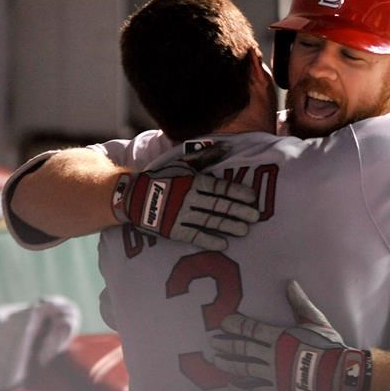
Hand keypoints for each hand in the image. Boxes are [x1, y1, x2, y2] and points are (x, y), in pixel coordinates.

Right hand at [111, 145, 259, 250]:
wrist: (133, 196)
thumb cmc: (163, 177)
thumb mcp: (183, 163)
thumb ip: (206, 157)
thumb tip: (228, 146)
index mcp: (192, 181)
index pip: (219, 187)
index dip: (237, 192)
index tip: (252, 197)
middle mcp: (188, 198)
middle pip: (218, 205)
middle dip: (239, 211)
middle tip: (256, 216)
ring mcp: (181, 215)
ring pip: (210, 221)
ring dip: (229, 226)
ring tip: (245, 230)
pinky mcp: (174, 230)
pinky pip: (195, 236)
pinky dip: (209, 241)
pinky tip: (224, 244)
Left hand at [211, 280, 371, 390]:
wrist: (339, 373)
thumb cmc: (328, 344)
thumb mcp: (315, 320)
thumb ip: (300, 302)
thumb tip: (290, 283)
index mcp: (279, 337)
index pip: (251, 330)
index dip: (235, 325)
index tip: (222, 321)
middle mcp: (272, 356)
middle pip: (242, 349)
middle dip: (225, 344)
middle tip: (209, 341)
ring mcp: (273, 374)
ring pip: (244, 368)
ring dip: (227, 363)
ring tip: (214, 360)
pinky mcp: (278, 389)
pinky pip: (255, 389)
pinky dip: (242, 387)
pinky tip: (230, 385)